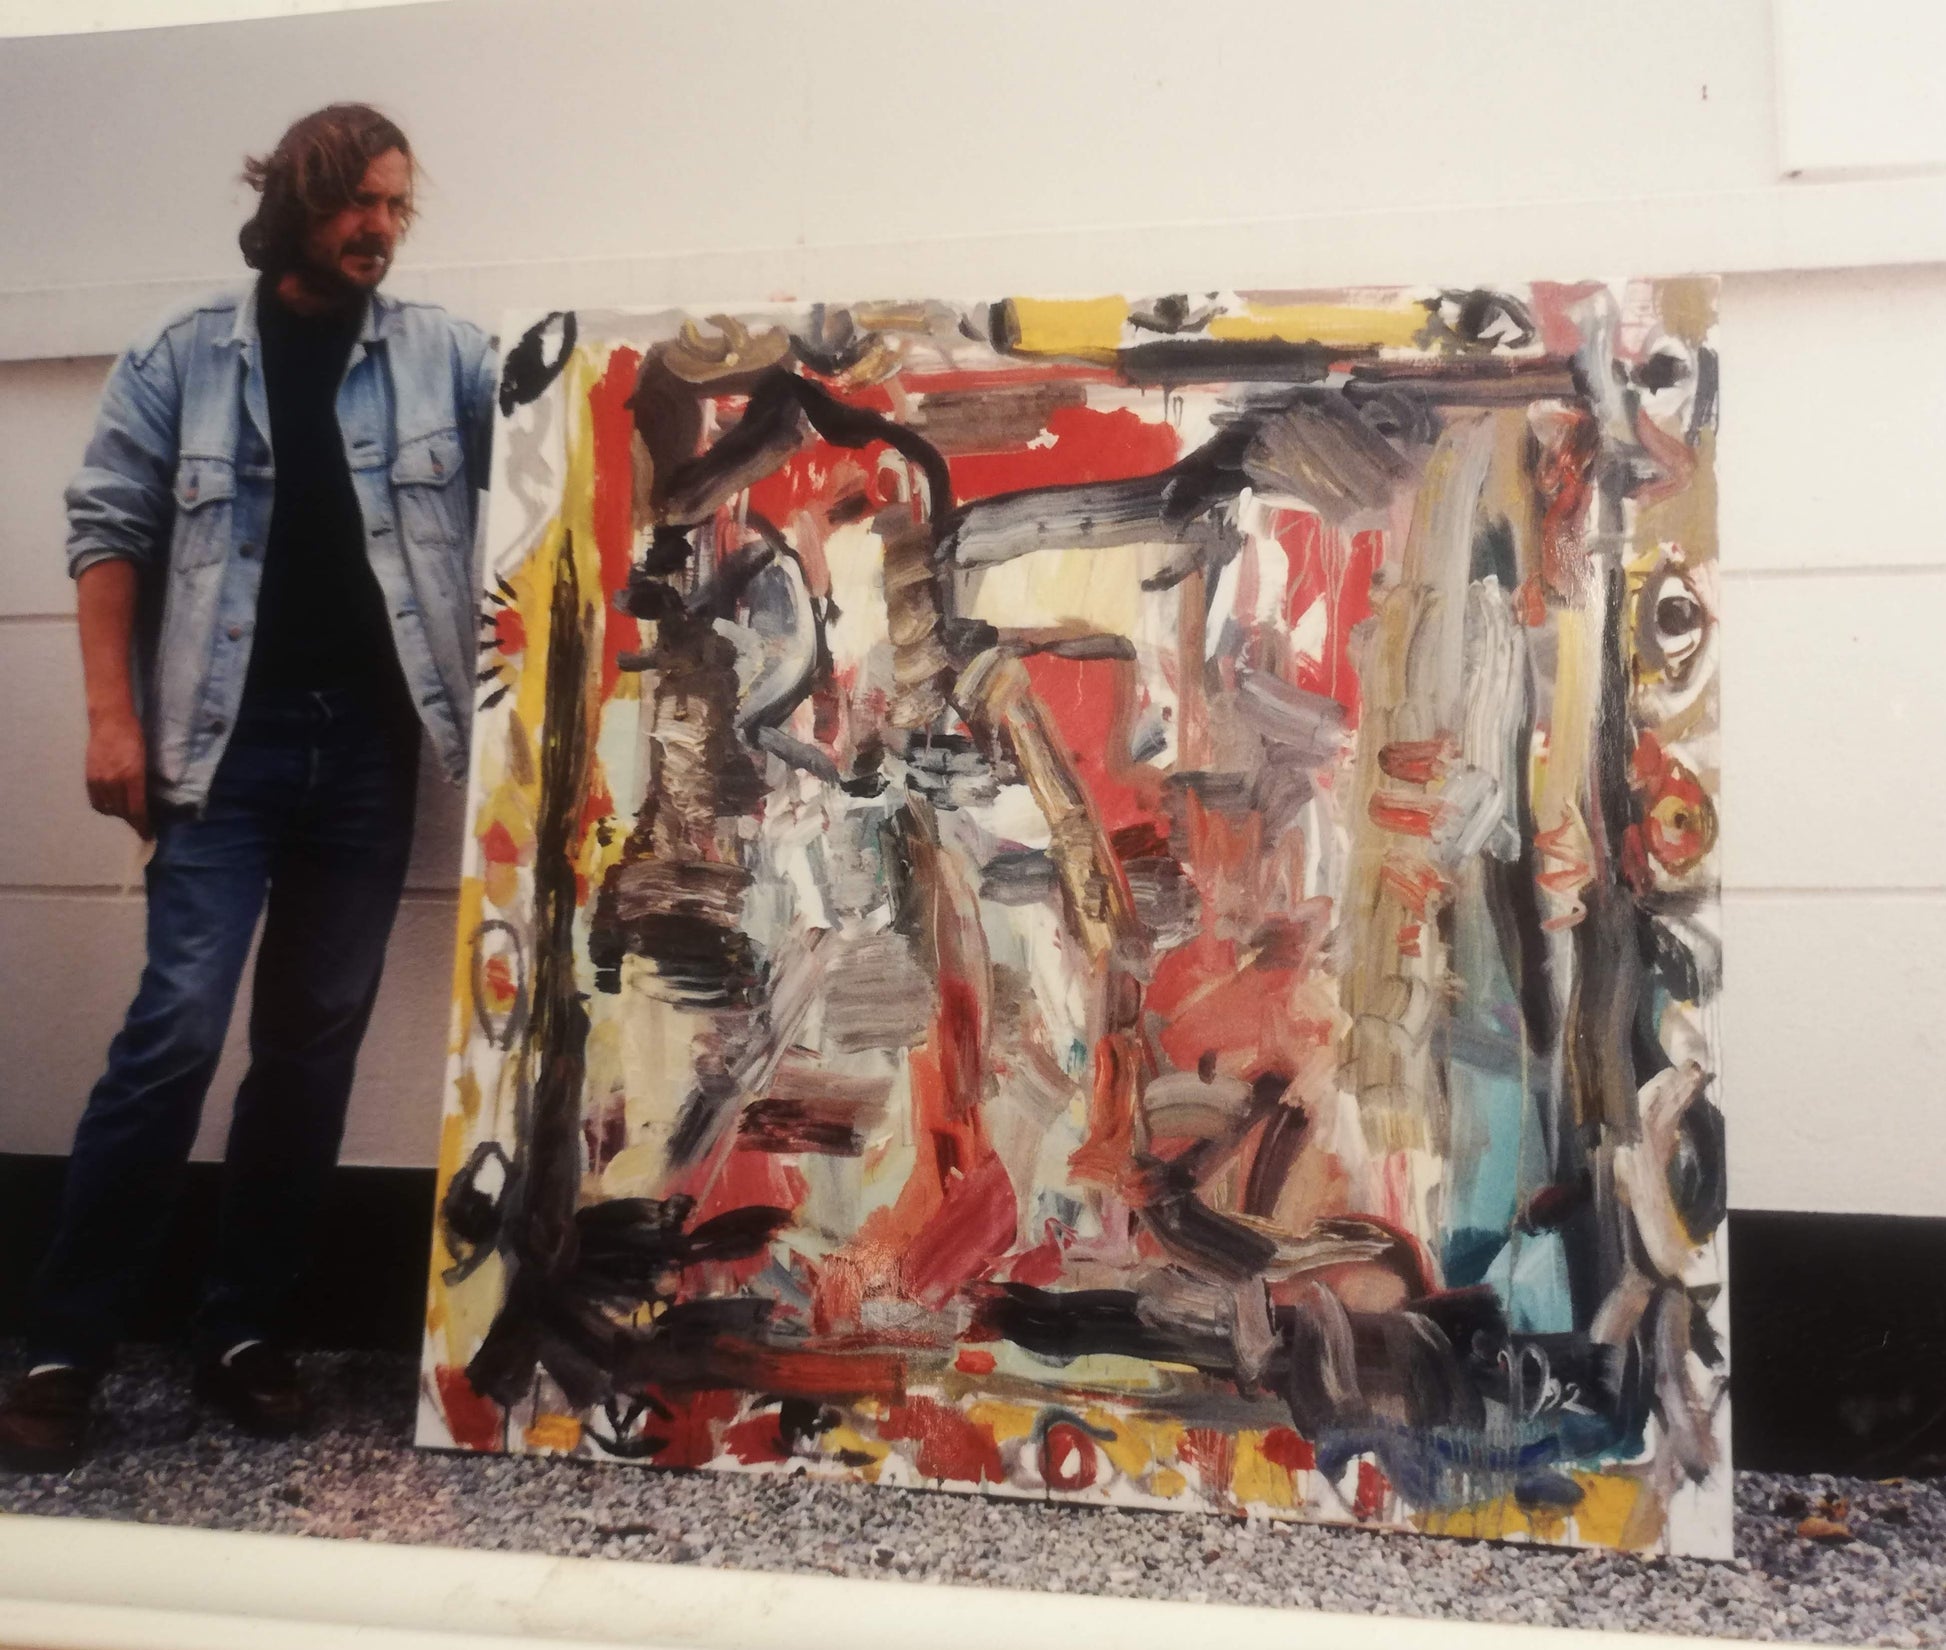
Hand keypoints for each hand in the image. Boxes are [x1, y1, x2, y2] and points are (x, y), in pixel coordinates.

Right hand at [85, 710, 149, 839]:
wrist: (110, 721)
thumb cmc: (134, 737)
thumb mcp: (145, 761)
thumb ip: (142, 782)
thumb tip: (145, 801)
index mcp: (132, 777)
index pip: (137, 810)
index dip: (142, 826)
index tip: (148, 835)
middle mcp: (114, 782)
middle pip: (123, 812)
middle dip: (133, 822)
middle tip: (141, 825)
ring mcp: (99, 780)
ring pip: (109, 808)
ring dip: (119, 815)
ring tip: (127, 815)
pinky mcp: (90, 776)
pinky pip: (96, 801)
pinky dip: (104, 807)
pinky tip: (111, 806)